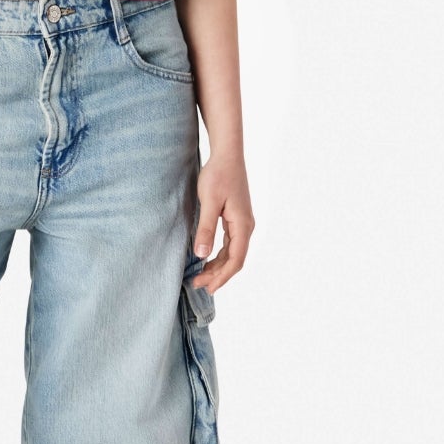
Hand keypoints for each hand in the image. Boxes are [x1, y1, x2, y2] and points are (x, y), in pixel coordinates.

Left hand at [190, 153, 253, 293]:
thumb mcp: (209, 202)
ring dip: (217, 266)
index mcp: (243, 225)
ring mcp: (242, 223)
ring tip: (200, 276)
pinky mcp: (236, 219)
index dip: (222, 276)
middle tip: (197, 284)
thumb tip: (202, 255)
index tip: (207, 287)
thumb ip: (206, 229)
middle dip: (217, 275)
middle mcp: (246, 227)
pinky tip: (206, 260)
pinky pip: (230, 244)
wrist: (227, 155)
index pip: (236, 260)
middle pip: (235, 259)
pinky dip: (219, 255)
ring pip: (232, 253)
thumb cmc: (218, 176)